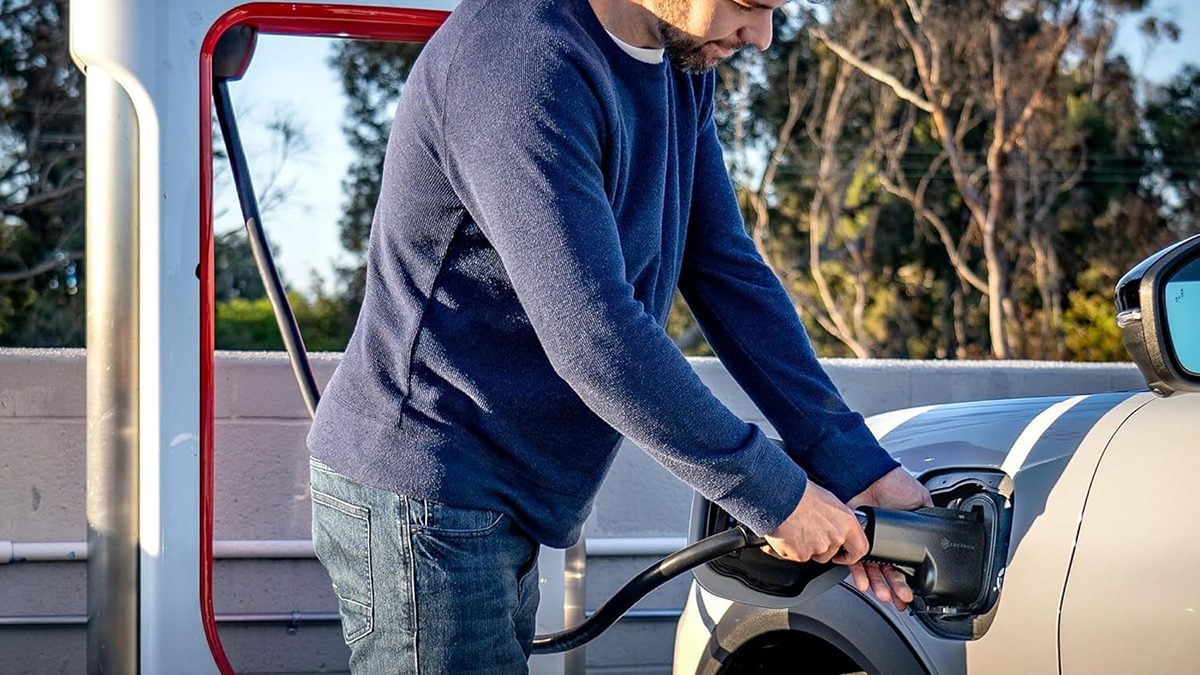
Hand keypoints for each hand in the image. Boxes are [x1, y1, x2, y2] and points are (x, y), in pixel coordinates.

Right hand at [764, 480, 868, 564]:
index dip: (851, 555)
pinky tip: (783, 533)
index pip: (860, 549)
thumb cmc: (799, 492)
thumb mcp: (827, 501)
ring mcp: (818, 547)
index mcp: (846, 522)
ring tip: (793, 528)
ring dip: (803, 547)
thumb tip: (833, 525)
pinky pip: (794, 556)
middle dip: (819, 548)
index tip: (843, 555)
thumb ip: (836, 519)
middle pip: (830, 554)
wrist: (778, 495)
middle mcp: (835, 536)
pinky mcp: (801, 554)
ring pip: (812, 556)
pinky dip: (788, 548)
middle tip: (807, 532)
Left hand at [846, 467, 932, 610]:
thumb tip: (944, 527)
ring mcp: (867, 540)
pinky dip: (860, 573)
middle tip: (901, 600)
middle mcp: (883, 541)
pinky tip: (864, 583)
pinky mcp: (852, 538)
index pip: (905, 563)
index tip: (911, 594)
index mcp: (900, 536)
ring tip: (884, 596)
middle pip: (890, 571)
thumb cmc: (893, 482)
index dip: (908, 580)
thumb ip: (930, 517)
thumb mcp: (921, 500)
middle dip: (895, 588)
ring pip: (873, 570)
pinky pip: (855, 560)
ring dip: (878, 585)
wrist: (869, 475)